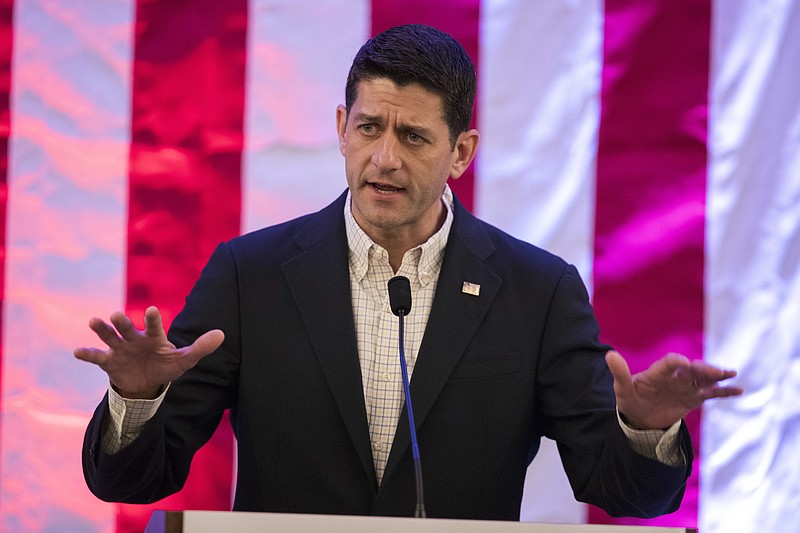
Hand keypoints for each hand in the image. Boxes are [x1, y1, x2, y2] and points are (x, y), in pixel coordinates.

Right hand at [74, 306, 223, 398]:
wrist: (146, 382)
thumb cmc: (166, 365)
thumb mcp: (184, 360)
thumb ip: (200, 348)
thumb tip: (222, 335)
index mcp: (154, 337)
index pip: (155, 326)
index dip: (153, 319)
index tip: (152, 310)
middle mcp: (135, 339)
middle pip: (128, 328)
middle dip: (122, 322)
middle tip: (116, 314)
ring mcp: (120, 349)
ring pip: (110, 337)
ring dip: (102, 330)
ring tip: (94, 321)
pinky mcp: (108, 361)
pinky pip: (96, 356)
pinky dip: (87, 353)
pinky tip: (77, 351)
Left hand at [605, 350, 742, 429]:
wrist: (640, 417)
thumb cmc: (630, 399)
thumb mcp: (622, 389)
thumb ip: (619, 373)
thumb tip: (609, 354)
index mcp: (658, 372)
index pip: (669, 363)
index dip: (676, 362)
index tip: (683, 362)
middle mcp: (675, 376)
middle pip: (692, 369)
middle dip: (703, 368)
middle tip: (716, 371)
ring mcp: (686, 387)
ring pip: (704, 379)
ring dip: (717, 376)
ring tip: (731, 374)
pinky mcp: (694, 398)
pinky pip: (711, 393)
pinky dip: (725, 392)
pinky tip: (739, 390)